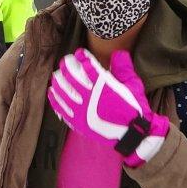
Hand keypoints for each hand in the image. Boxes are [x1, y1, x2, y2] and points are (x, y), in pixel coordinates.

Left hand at [46, 49, 169, 166]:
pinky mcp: (78, 123)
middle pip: (71, 78)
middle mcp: (90, 98)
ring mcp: (82, 111)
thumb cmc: (134, 109)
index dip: (82, 57)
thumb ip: (124, 67)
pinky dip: (55, 100)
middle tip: (65, 61)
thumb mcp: (133, 85)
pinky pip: (62, 109)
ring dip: (58, 82)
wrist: (132, 135)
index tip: (80, 53)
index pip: (88, 67)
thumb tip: (118, 53)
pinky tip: (52, 93)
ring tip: (56, 75)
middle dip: (66, 67)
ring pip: (63, 93)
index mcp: (104, 87)